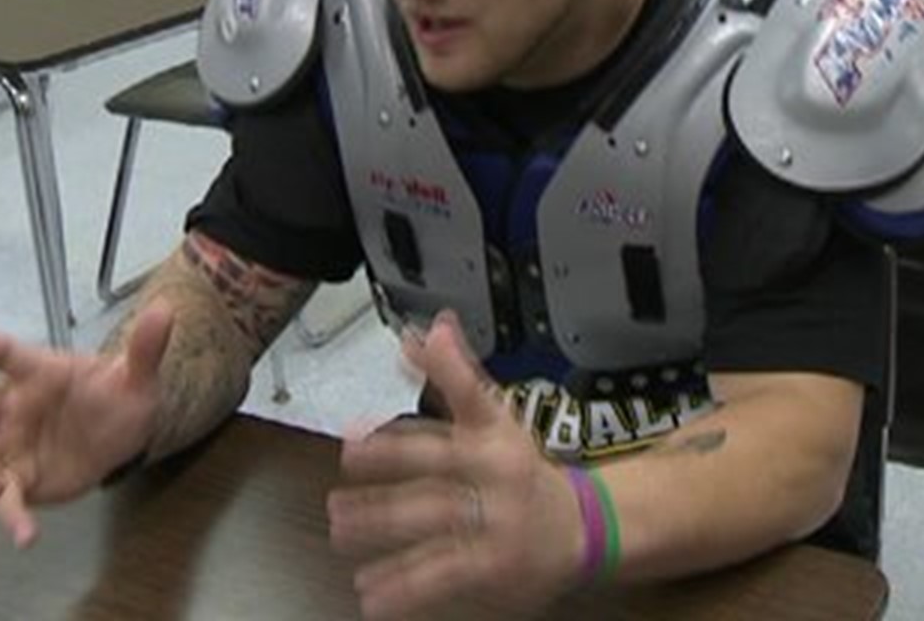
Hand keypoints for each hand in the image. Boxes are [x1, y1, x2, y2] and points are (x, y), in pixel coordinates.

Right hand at [0, 300, 173, 547]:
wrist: (125, 435)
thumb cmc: (117, 396)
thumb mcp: (136, 376)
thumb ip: (145, 347)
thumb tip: (163, 310)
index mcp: (36, 372)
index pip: (0, 353)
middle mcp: (14, 405)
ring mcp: (10, 443)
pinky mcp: (18, 478)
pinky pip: (7, 498)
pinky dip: (12, 516)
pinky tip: (25, 535)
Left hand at [327, 311, 585, 618]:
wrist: (582, 528)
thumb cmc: (524, 470)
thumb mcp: (496, 419)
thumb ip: (455, 378)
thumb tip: (425, 331)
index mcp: (496, 437)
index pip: (465, 404)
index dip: (422, 399)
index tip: (367, 411)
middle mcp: (498, 477)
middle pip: (439, 470)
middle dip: (389, 471)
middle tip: (344, 473)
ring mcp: (497, 523)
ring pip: (436, 523)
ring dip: (385, 527)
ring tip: (341, 529)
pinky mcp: (493, 566)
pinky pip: (442, 576)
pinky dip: (404, 587)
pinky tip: (370, 592)